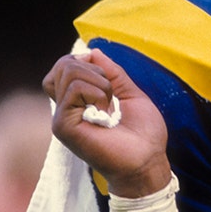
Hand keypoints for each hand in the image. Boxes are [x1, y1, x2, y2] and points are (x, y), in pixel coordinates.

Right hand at [42, 48, 170, 196]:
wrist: (148, 160)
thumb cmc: (143, 133)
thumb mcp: (130, 92)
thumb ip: (111, 72)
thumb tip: (92, 51)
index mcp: (79, 100)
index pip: (64, 66)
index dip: (85, 62)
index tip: (107, 77)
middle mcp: (66, 107)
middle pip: (64, 65)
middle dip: (95, 69)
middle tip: (111, 95)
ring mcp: (62, 116)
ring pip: (68, 71)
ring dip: (101, 83)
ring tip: (110, 107)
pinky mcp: (63, 125)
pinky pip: (74, 89)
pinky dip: (98, 93)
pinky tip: (105, 113)